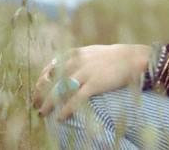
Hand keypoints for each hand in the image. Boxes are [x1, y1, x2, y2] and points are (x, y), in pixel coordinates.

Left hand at [32, 44, 149, 119]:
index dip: (41, 79)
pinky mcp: (94, 84)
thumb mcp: (93, 52)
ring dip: (49, 103)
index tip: (38, 88)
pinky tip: (60, 117)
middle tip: (36, 103)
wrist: (132, 58)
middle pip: (51, 79)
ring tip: (43, 112)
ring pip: (59, 90)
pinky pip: (75, 100)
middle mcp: (77, 63)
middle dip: (40, 92)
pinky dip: (66, 109)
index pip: (50, 67)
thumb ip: (79, 58)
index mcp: (75, 54)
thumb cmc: (114, 56)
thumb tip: (67, 65)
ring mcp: (85, 74)